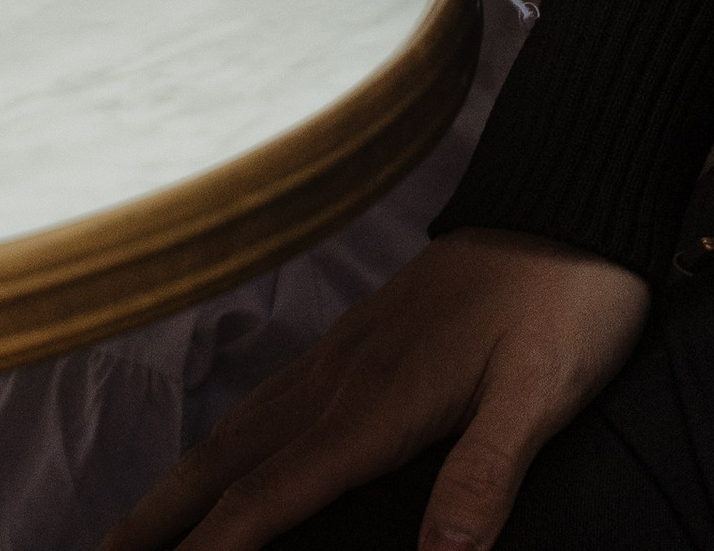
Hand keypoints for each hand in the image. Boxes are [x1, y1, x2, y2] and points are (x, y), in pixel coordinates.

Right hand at [101, 231, 648, 550]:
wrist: (572, 198)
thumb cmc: (568, 301)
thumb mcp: (542, 394)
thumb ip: (484, 475)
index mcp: (376, 402)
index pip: (269, 494)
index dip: (210, 548)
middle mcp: (346, 375)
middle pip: (229, 459)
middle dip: (160, 518)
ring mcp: (351, 348)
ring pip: (243, 423)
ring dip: (183, 479)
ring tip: (141, 524)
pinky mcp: (367, 332)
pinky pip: (275, 396)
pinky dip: (229, 437)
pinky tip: (230, 448)